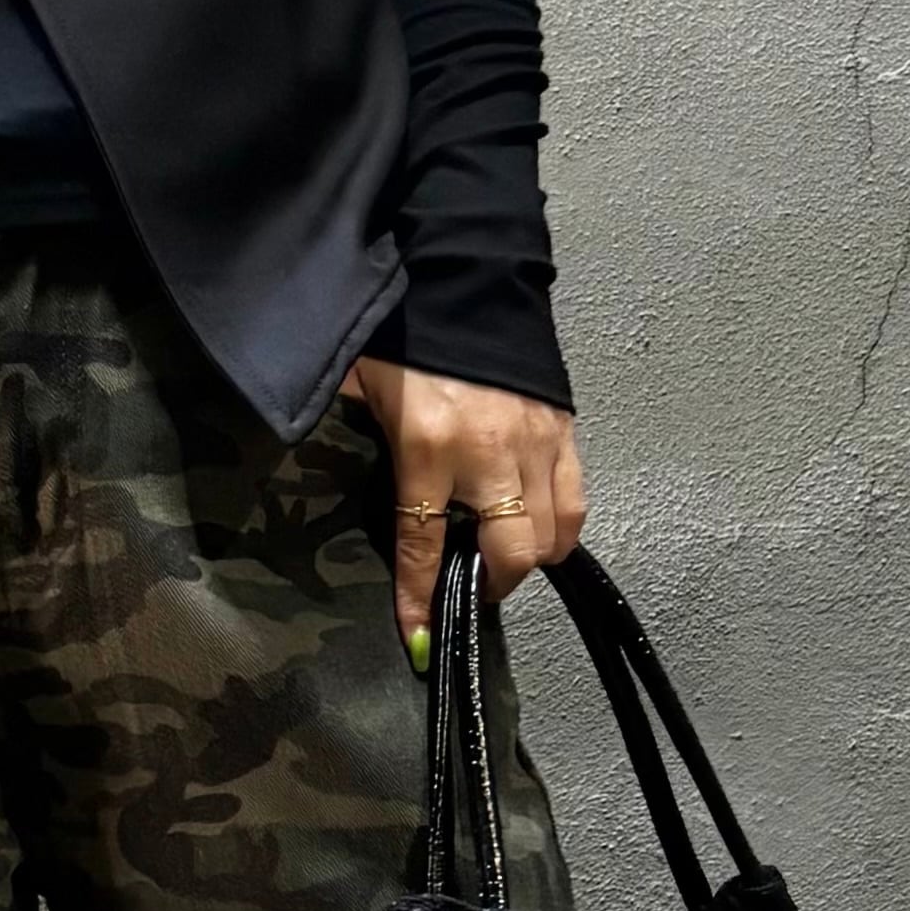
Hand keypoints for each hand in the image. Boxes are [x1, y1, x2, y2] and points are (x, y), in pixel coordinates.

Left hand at [342, 352, 586, 666]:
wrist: (467, 275)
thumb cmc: (404, 332)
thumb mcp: (360, 385)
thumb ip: (355, 436)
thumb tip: (333, 478)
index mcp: (427, 444)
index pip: (424, 540)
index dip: (420, 595)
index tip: (419, 636)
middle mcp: (488, 452)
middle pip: (510, 552)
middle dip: (492, 585)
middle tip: (473, 587)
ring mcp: (535, 443)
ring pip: (553, 535)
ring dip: (531, 560)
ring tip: (505, 558)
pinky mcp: (564, 428)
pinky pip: (576, 501)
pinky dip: (561, 529)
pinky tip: (540, 530)